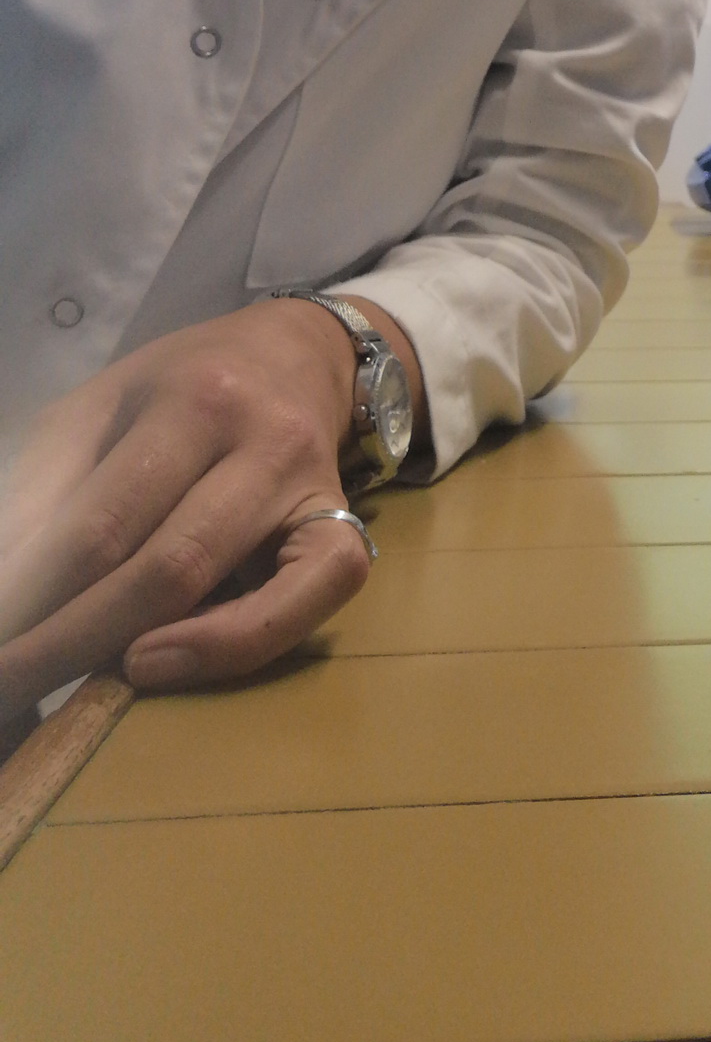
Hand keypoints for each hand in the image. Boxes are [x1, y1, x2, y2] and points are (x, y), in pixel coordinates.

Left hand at [0, 296, 421, 726]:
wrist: (295, 353)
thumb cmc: (182, 386)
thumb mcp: (101, 406)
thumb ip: (45, 486)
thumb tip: (5, 580)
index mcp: (193, 399)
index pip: (100, 521)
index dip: (32, 594)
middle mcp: (261, 438)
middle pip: (159, 565)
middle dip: (65, 641)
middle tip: (6, 683)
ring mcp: (309, 486)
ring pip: (217, 584)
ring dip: (122, 650)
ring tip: (58, 688)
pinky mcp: (345, 525)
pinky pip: (311, 596)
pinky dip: (232, 647)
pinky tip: (157, 665)